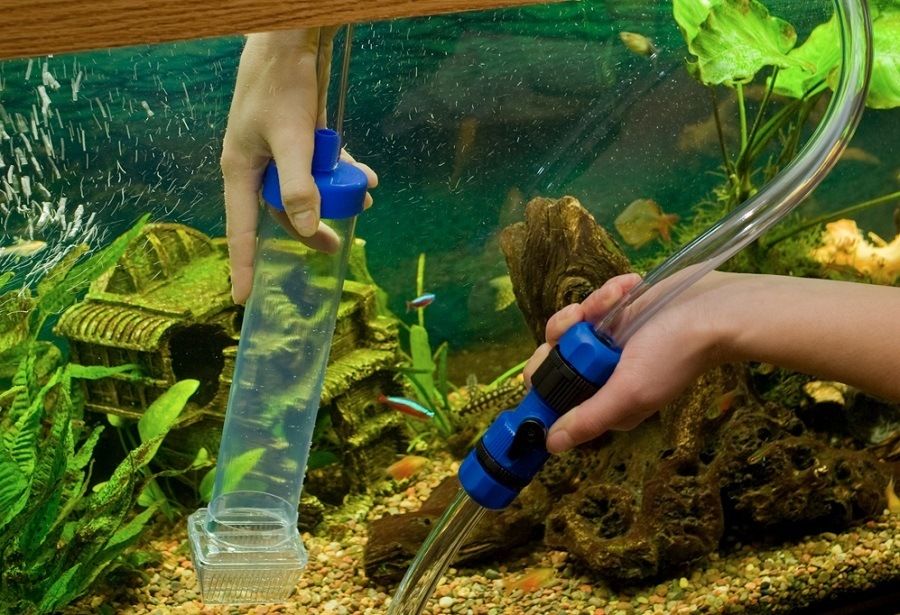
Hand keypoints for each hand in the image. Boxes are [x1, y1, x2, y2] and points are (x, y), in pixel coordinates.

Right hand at [222, 29, 377, 303]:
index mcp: (240, 170)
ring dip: (334, 195)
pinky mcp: (296, 138)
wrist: (290, 41)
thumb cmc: (281, 85)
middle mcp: (255, 166)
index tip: (243, 298)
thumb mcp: (292, 139)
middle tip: (336, 244)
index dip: (243, 264)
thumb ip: (299, 185)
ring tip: (363, 199)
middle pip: (280, 211)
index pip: (240, 228)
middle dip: (310, 227)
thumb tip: (307, 225)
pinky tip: (366, 176)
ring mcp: (277, 152)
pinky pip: (317, 166)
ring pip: (304, 188)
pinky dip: (340, 172)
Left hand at [524, 271, 738, 452]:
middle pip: (553, 355)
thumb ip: (589, 418)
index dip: (544, 378)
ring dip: (590, 307)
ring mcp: (607, 342)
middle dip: (563, 333)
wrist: (713, 307)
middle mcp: (601, 374)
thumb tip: (551, 445)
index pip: (554, 395)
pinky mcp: (615, 313)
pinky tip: (628, 291)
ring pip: (569, 324)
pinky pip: (592, 302)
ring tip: (616, 299)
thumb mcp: (629, 392)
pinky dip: (609, 294)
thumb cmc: (672, 354)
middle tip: (580, 321)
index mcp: (604, 400)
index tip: (549, 358)